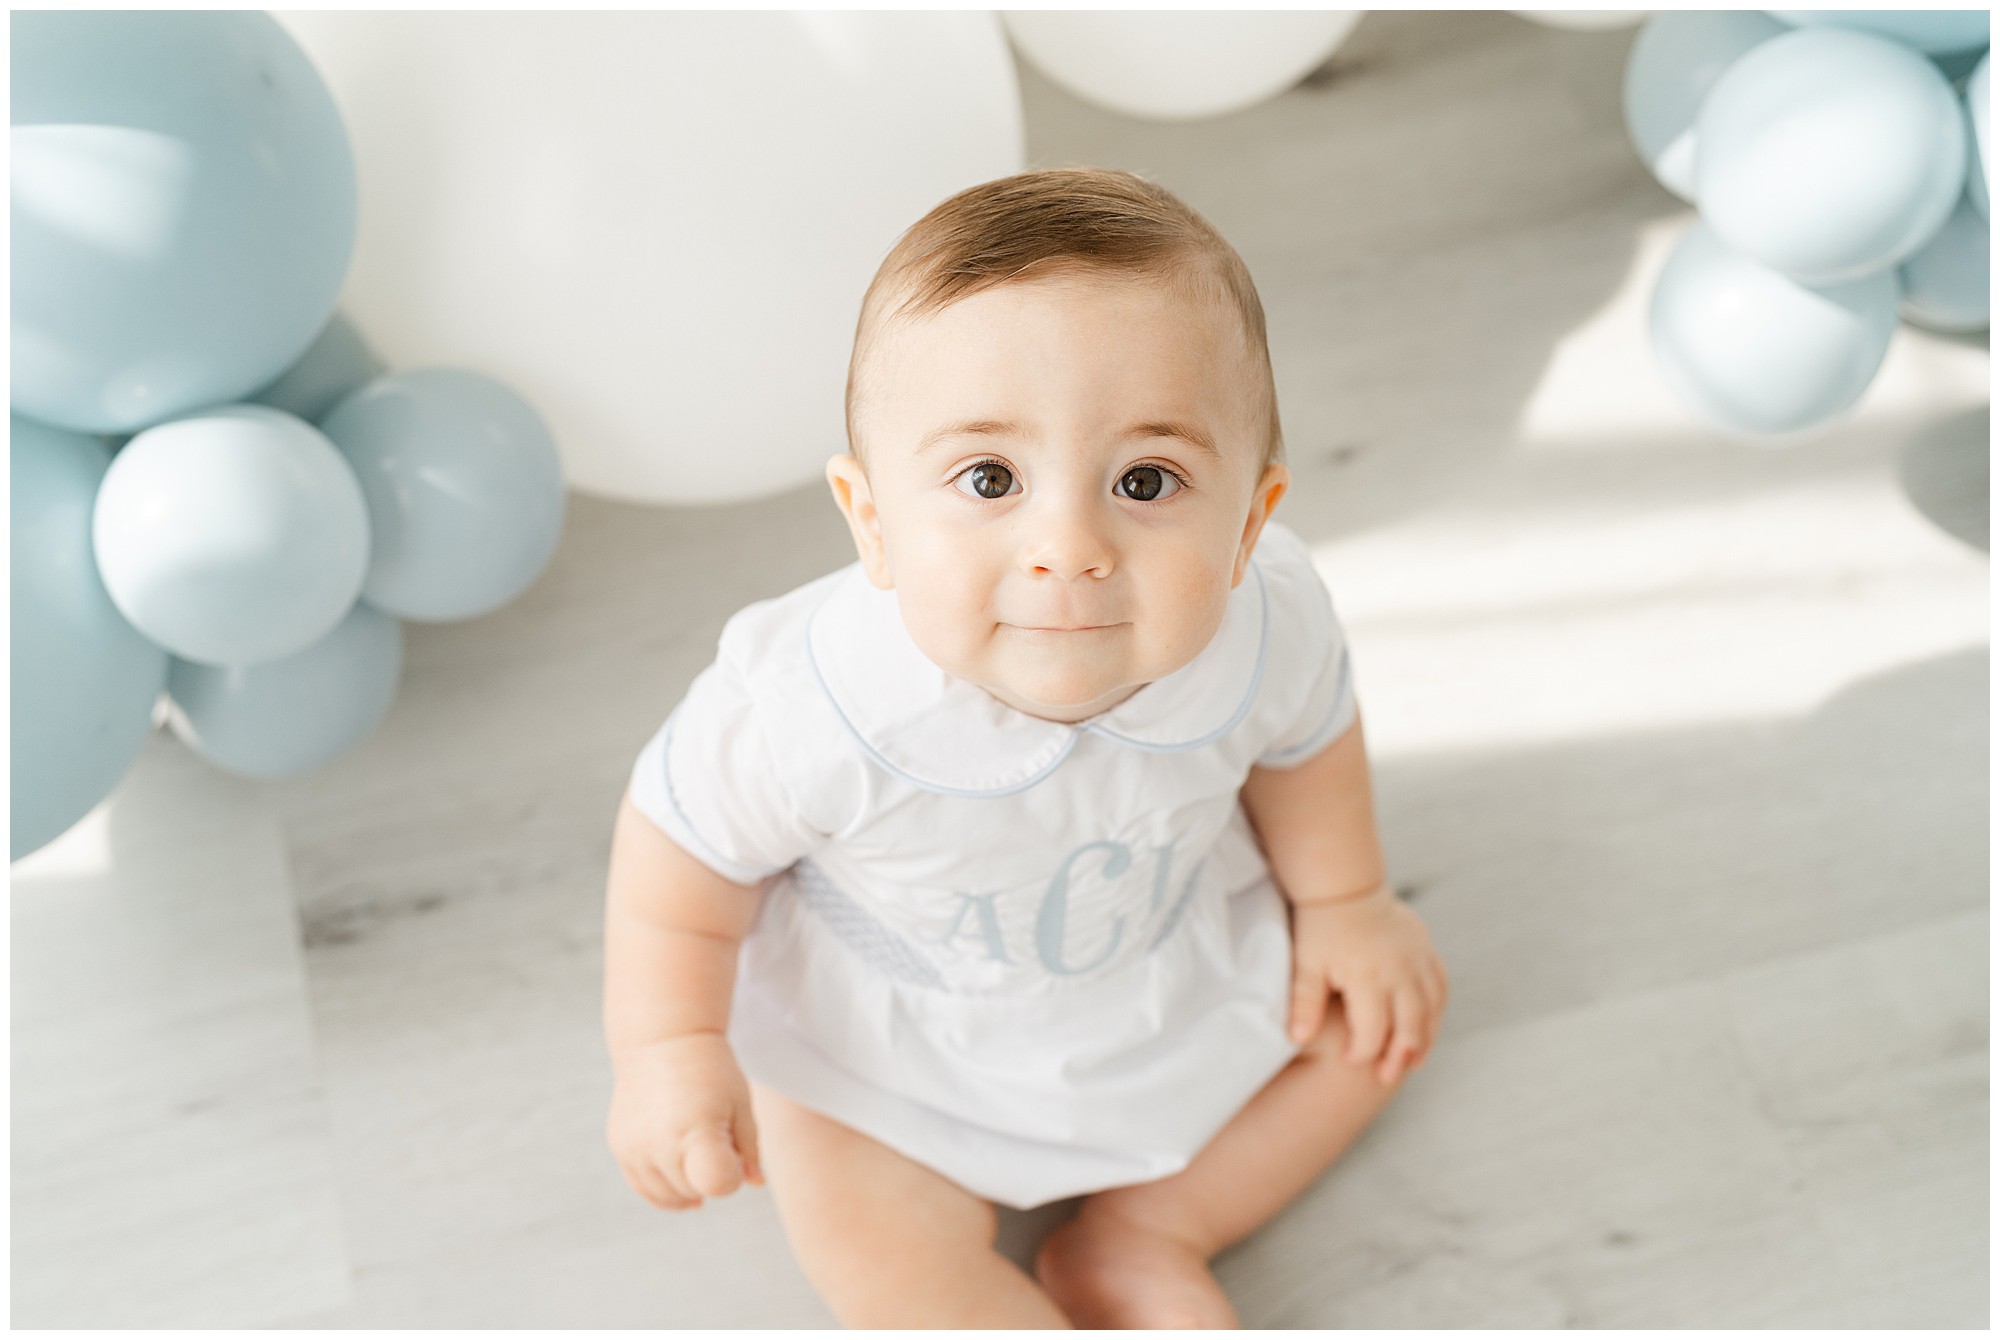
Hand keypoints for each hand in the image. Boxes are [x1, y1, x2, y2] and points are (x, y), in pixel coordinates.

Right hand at [607, 1031, 761, 1209]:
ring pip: (668, 1196)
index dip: (732, 1176)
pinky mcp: (620, 1148)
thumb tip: (755, 1183)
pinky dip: (664, 1188)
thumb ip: (749, 1148)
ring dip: (688, 1186)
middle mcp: (660, 1144)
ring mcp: (635, 1149)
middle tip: (718, 1142)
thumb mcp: (740, 1103)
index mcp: (697, 1130)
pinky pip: (644, 1187)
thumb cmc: (710, 1070)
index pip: (718, 1184)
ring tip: (698, 1153)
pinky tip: (680, 1174)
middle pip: (695, 1190)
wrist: (663, 1040)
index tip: (733, 1153)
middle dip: (712, 1177)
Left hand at [1287, 882, 1447, 1085]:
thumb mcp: (1307, 964)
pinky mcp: (1425, 949)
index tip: (1352, 1063)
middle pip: (1409, 1026)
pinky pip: (1440, 985)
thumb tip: (1296, 1038)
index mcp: (1368, 977)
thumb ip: (1304, 1002)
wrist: (1345, 884)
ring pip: (1431, 1009)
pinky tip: (1427, 1025)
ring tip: (1413, 1061)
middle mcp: (1400, 970)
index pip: (1373, 1030)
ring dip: (1424, 1038)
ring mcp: (1417, 959)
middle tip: (1387, 1078)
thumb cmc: (1321, 926)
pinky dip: (1436, 1009)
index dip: (1364, 1052)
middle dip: (1399, 1056)